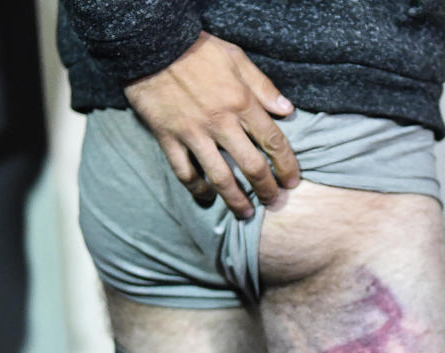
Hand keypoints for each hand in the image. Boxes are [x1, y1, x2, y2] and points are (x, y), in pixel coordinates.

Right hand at [124, 31, 298, 217]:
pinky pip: (184, 172)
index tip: (291, 181)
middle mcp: (220, 123)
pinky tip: (205, 196)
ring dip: (234, 199)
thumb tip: (286, 111)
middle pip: (250, 165)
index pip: (272, 141)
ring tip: (244, 213)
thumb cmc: (197, 50)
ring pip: (219, 176)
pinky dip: (196, 188)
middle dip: (266, 188)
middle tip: (273, 202)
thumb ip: (263, 87)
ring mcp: (193, 134)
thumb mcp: (236, 58)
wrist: (153, 46)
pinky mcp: (169, 139)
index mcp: (241, 102)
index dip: (286, 165)